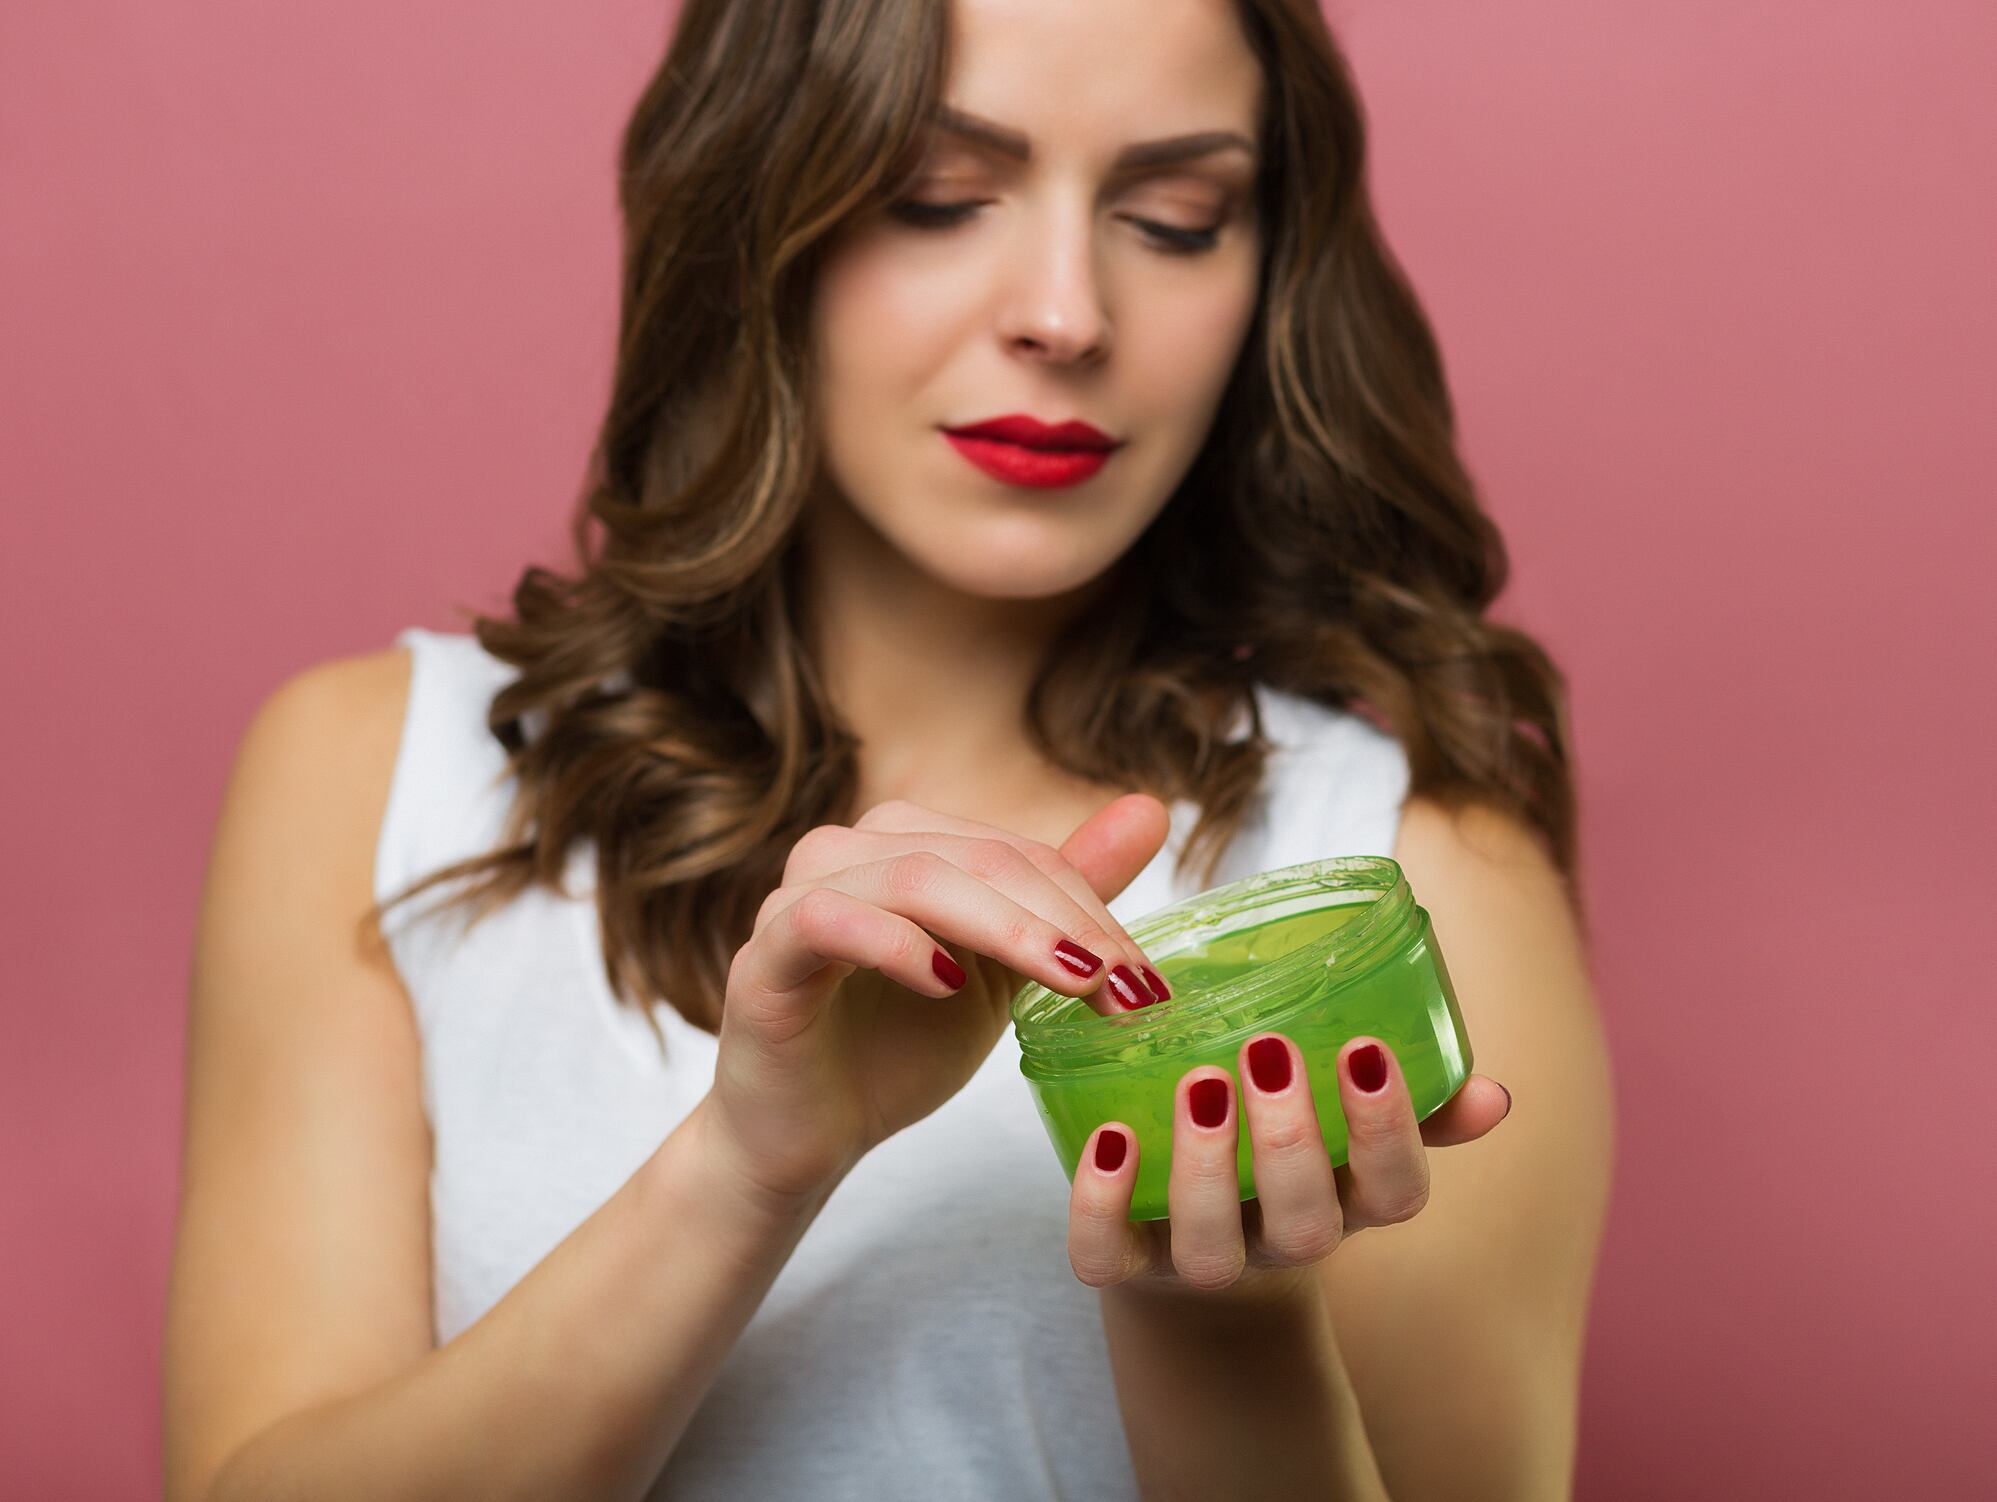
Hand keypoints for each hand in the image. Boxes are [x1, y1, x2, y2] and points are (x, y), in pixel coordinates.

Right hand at [704, 793, 1175, 1213]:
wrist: (806, 1135)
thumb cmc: (895, 1047)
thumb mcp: (1000, 973)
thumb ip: (1064, 897)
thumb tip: (1153, 810)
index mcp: (907, 841)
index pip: (1020, 855)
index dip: (1093, 911)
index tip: (1148, 984)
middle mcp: (849, 847)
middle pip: (979, 858)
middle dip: (1065, 924)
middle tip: (1127, 991)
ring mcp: (798, 894)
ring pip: (916, 879)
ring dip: (1007, 930)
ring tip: (1070, 983)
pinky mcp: (764, 953)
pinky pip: (830, 920)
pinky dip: (897, 945)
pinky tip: (947, 984)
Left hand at [1066, 1033, 1512, 1309]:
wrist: (1190, 1246)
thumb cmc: (1285, 1157)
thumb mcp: (1355, 1132)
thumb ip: (1420, 1101)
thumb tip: (1495, 1094)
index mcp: (1347, 1203)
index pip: (1395, 1191)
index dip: (1388, 1130)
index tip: (1365, 1049)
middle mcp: (1280, 1242)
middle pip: (1306, 1222)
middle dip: (1292, 1139)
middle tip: (1268, 1050)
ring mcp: (1201, 1261)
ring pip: (1210, 1249)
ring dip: (1205, 1166)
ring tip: (1199, 1081)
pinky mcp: (1125, 1266)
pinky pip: (1106, 1257)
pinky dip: (1101, 1205)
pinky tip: (1107, 1139)